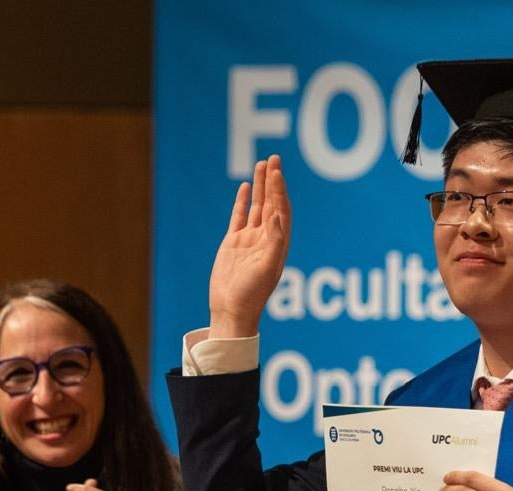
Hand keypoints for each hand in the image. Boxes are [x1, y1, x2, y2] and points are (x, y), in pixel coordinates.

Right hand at [209, 154, 289, 338]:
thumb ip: (275, 242)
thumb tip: (277, 218)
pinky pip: (239, 217)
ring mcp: (249, 240)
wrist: (231, 310)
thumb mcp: (267, 269)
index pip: (281, 211)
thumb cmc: (252, 294)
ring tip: (261, 164)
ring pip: (256, 207)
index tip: (277, 172)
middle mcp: (266, 239)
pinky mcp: (233, 243)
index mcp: (278, 244)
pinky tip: (245, 187)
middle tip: (274, 158)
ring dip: (260, 187)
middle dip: (273, 182)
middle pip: (271, 203)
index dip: (280, 191)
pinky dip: (242, 202)